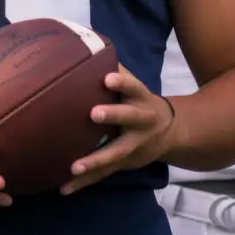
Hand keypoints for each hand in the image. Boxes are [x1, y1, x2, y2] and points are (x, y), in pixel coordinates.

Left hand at [60, 66, 175, 195]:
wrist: (170, 132)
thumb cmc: (139, 101)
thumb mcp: (134, 86)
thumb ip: (116, 70)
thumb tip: (87, 46)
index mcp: (142, 98)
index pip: (133, 87)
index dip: (122, 82)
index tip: (107, 78)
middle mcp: (142, 122)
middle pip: (130, 118)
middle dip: (113, 116)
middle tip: (93, 114)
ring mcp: (134, 146)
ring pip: (116, 154)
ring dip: (95, 161)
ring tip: (74, 167)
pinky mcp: (124, 164)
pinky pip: (104, 175)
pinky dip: (84, 182)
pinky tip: (64, 188)